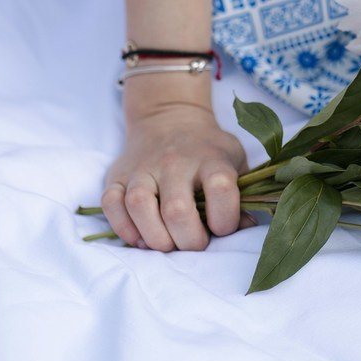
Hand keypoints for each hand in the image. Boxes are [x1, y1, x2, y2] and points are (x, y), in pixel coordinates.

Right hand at [101, 94, 248, 251]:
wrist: (169, 117)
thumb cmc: (207, 149)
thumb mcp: (234, 160)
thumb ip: (243, 195)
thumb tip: (248, 228)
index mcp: (211, 158)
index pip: (221, 189)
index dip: (225, 219)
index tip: (223, 227)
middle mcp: (175, 162)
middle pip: (177, 210)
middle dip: (188, 240)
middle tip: (195, 243)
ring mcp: (143, 167)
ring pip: (140, 206)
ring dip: (155, 237)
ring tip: (168, 244)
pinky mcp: (118, 175)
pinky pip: (111, 204)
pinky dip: (124, 228)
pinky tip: (140, 237)